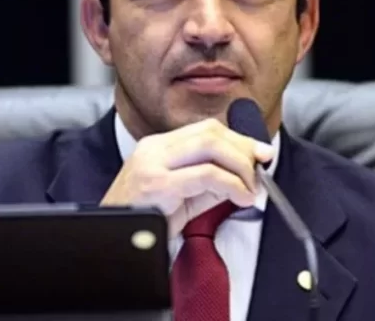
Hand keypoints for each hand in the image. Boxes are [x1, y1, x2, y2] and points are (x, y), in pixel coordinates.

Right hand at [100, 118, 275, 237]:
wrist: (112, 244)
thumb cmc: (145, 224)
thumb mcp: (182, 198)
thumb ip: (209, 183)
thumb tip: (244, 175)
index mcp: (156, 147)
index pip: (206, 129)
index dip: (239, 139)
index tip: (261, 153)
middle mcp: (152, 149)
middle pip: (210, 132)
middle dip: (244, 148)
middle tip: (262, 168)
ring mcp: (152, 164)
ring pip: (210, 146)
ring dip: (241, 166)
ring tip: (251, 188)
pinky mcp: (157, 184)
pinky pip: (207, 174)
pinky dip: (233, 184)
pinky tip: (241, 198)